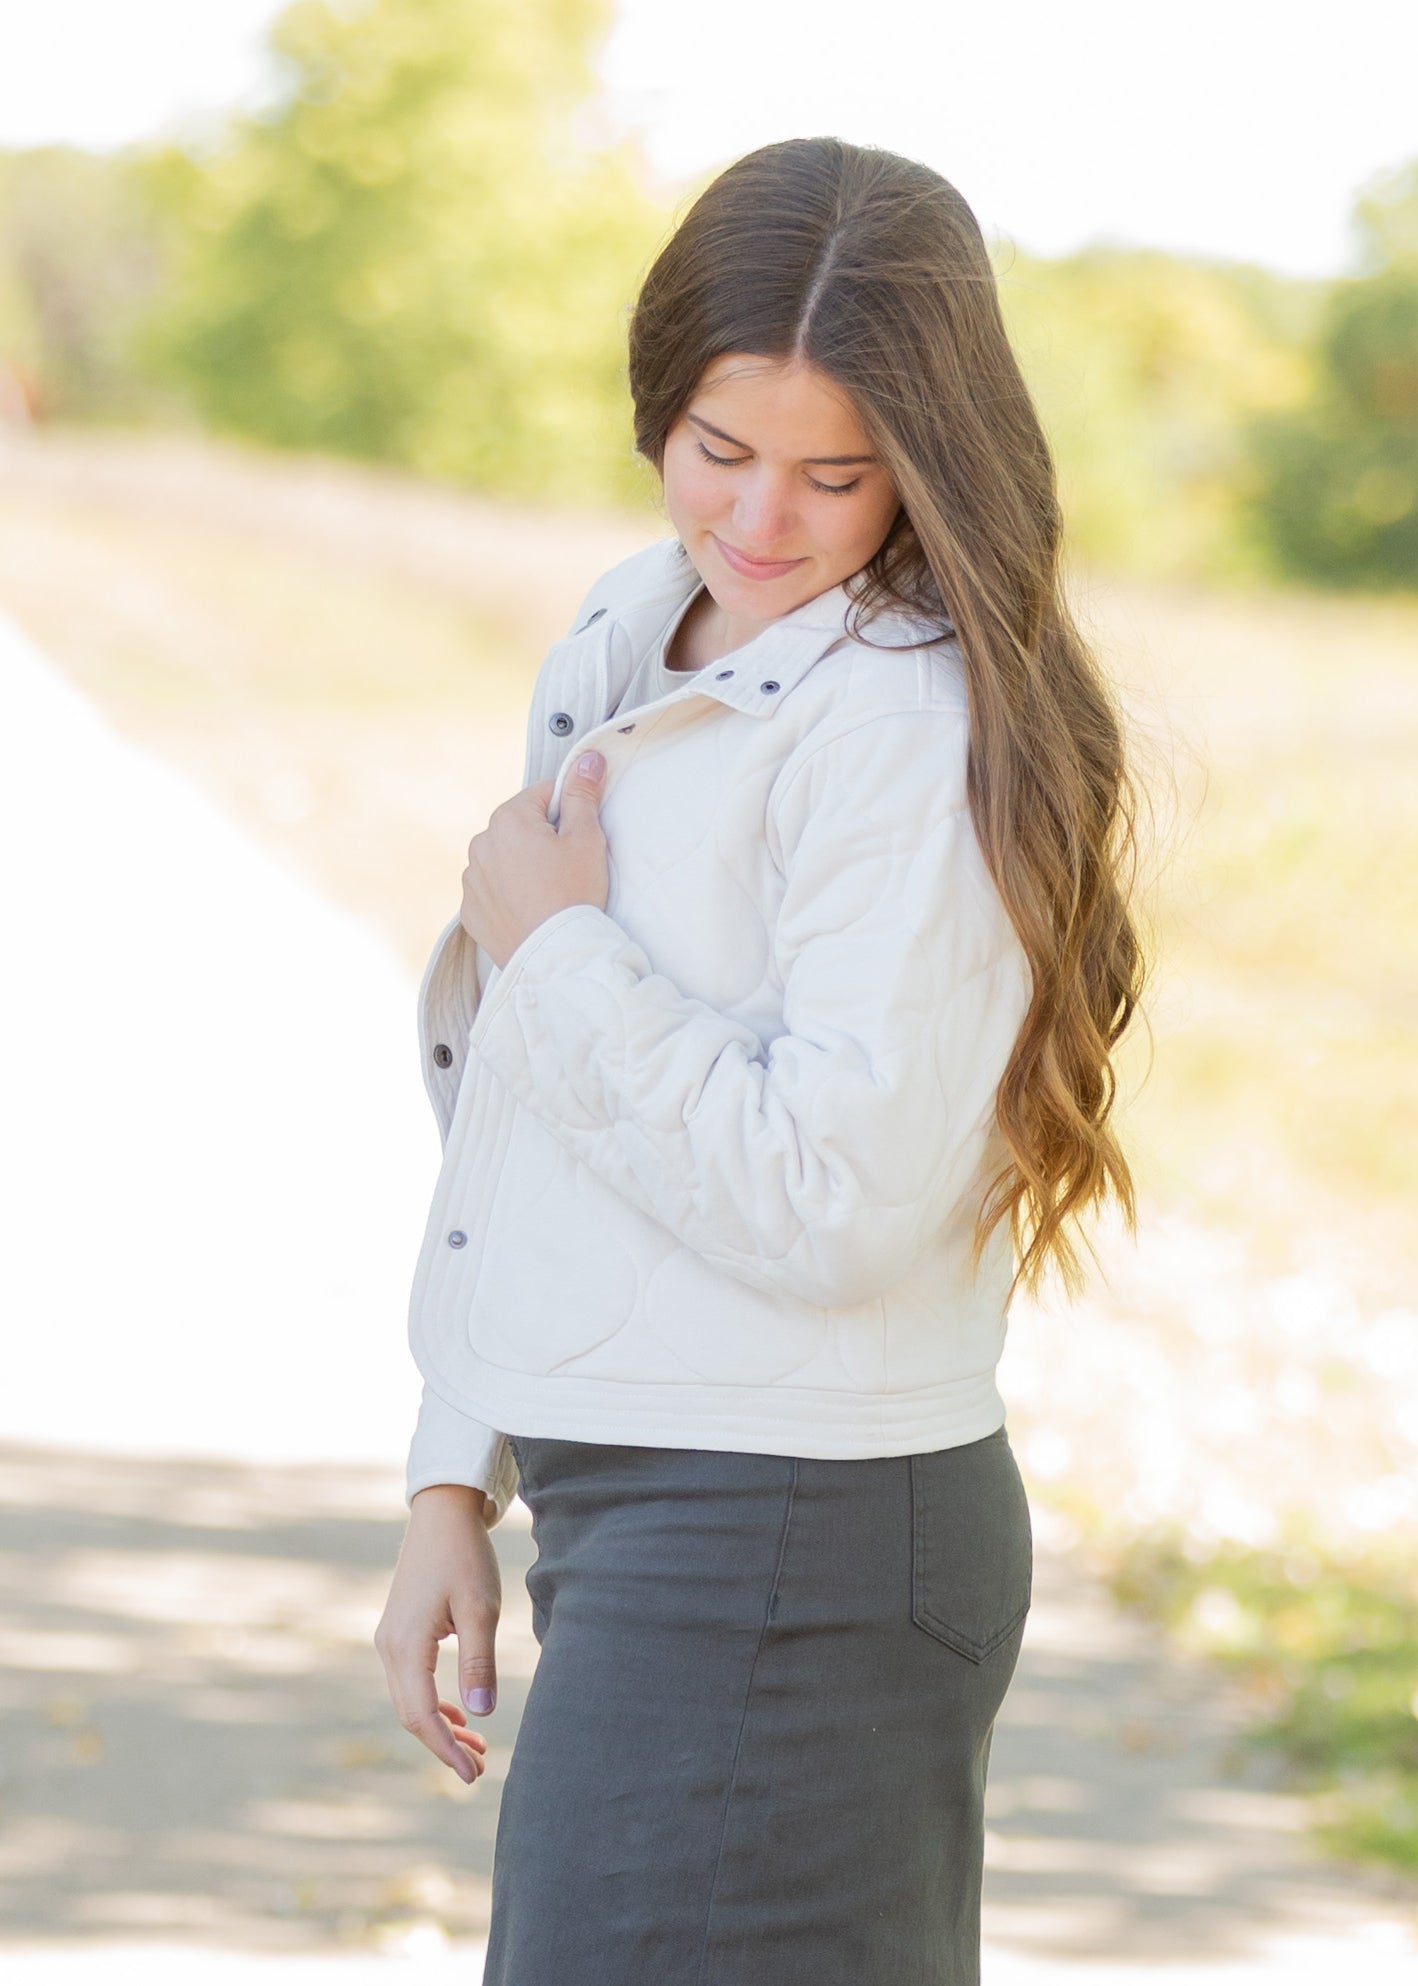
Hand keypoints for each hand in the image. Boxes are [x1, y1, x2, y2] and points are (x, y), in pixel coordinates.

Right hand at [374, 1485, 501, 1788]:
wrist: (442, 1512)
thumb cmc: (464, 1555)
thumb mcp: (480, 1607)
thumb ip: (478, 1662)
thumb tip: (480, 1716)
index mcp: (406, 1645)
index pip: (423, 1715)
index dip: (447, 1749)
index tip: (474, 1775)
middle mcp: (389, 1647)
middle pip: (411, 1714)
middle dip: (444, 1744)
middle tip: (480, 1768)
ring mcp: (390, 1639)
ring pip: (410, 1700)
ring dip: (440, 1725)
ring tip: (476, 1746)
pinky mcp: (398, 1631)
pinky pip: (411, 1681)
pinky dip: (433, 1703)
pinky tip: (459, 1713)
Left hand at [460, 751, 608, 969]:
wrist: (554, 956)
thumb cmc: (574, 894)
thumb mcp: (587, 838)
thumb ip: (583, 793)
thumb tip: (587, 759)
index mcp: (508, 818)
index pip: (543, 795)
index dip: (568, 812)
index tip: (579, 837)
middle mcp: (480, 844)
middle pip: (521, 827)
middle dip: (543, 840)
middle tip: (568, 869)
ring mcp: (472, 880)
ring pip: (504, 859)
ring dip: (523, 867)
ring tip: (549, 893)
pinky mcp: (471, 910)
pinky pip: (492, 891)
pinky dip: (509, 895)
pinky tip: (531, 909)